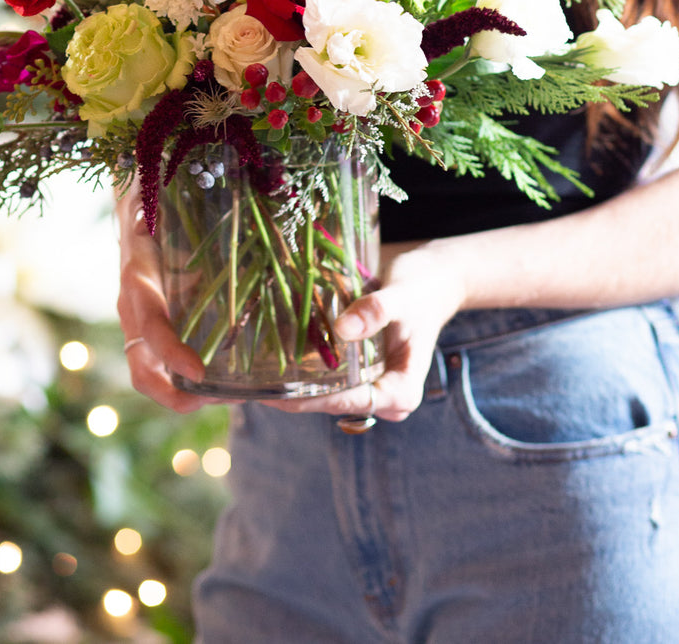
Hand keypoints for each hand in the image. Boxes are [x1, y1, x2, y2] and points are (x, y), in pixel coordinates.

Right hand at [116, 183, 220, 412]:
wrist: (131, 198)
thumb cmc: (155, 197)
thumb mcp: (168, 205)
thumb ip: (193, 211)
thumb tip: (240, 198)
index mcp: (138, 277)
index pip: (150, 325)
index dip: (171, 352)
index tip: (199, 373)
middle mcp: (132, 307)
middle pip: (142, 372)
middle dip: (178, 398)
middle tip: (226, 400)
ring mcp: (137, 320)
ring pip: (152, 374)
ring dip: (189, 395)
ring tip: (236, 394)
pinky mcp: (150, 324)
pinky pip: (164, 362)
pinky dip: (191, 378)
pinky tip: (230, 375)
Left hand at [264, 239, 467, 422]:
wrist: (436, 277)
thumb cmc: (423, 288)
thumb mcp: (403, 296)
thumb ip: (376, 311)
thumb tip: (342, 329)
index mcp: (401, 392)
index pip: (346, 401)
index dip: (308, 399)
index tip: (271, 395)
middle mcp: (383, 395)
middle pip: (329, 401)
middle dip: (290, 395)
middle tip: (243, 387)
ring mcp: (369, 382)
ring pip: (323, 390)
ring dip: (289, 382)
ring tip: (244, 374)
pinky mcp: (357, 369)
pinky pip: (324, 373)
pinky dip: (299, 366)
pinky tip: (266, 353)